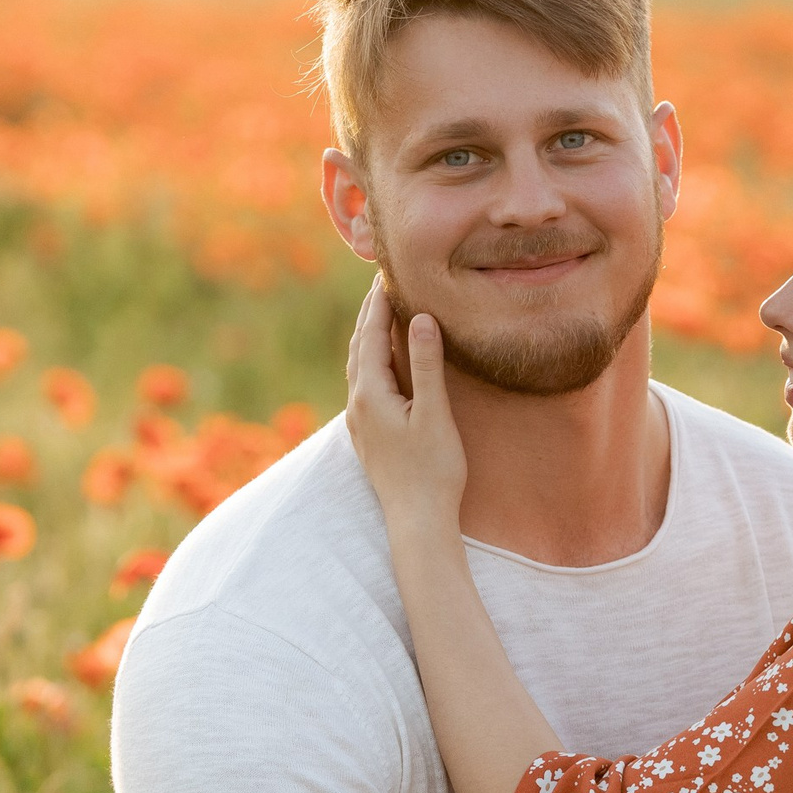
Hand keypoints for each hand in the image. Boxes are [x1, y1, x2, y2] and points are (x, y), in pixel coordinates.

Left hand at [343, 276, 465, 541]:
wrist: (417, 521)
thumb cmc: (432, 470)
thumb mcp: (434, 414)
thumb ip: (428, 364)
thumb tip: (421, 318)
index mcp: (371, 393)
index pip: (372, 334)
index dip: (380, 301)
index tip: (388, 271)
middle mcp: (358, 403)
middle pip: (360, 345)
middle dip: (370, 312)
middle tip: (383, 280)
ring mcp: (359, 420)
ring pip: (358, 364)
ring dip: (368, 334)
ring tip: (380, 311)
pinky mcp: (368, 433)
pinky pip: (363, 381)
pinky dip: (370, 358)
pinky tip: (380, 360)